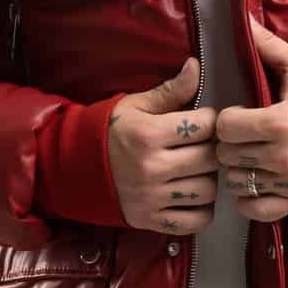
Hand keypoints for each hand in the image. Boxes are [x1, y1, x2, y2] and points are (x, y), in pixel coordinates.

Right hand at [106, 56, 219, 234]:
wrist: (75, 168)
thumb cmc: (111, 132)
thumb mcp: (136, 106)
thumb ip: (170, 91)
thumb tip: (195, 66)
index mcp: (148, 135)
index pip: (203, 125)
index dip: (209, 120)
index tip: (201, 121)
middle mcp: (151, 168)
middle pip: (209, 159)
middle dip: (212, 148)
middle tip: (202, 145)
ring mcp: (152, 198)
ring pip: (207, 190)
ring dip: (209, 178)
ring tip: (197, 169)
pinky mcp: (152, 221)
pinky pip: (195, 221)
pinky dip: (202, 210)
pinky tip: (194, 194)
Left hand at [214, 16, 287, 221]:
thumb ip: (267, 46)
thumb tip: (239, 20)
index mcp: (281, 122)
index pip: (226, 127)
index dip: (228, 119)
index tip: (239, 114)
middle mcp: (284, 157)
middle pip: (227, 155)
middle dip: (231, 143)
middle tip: (243, 134)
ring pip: (236, 182)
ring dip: (239, 169)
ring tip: (251, 155)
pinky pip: (254, 209)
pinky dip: (249, 197)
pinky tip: (256, 179)